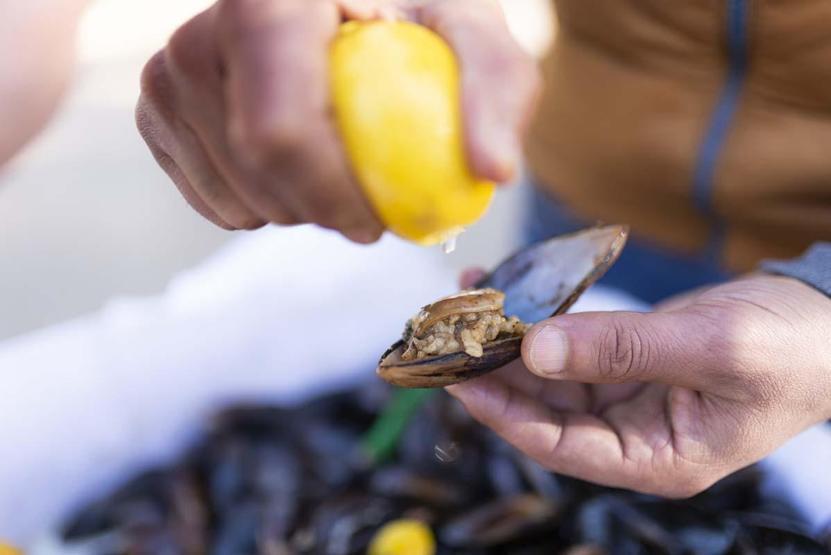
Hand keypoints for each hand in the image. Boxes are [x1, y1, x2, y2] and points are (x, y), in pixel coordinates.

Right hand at [136, 0, 538, 241]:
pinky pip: (213, 201)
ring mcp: (168, 75)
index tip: (381, 221)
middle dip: (323, 210)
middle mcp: (198, 34)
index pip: (278, 129)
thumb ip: (495, 89)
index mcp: (268, 3)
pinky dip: (265, 206)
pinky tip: (295, 168)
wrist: (343, 4)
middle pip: (254, 170)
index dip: (331, 195)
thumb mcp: (472, 34)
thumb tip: (493, 168)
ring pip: (234, 195)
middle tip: (369, 204)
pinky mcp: (158, 112)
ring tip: (335, 168)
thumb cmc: (407, 20)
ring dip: (299, 211)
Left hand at [447, 274, 830, 496]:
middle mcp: (633, 437)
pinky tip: (511, 292)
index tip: (460, 378)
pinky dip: (541, 324)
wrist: (826, 323)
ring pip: (552, 378)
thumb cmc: (788, 348)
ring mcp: (627, 400)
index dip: (505, 414)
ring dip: (511, 343)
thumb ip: (623, 349)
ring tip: (470, 301)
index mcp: (657, 459)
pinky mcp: (626, 365)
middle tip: (450, 333)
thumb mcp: (711, 347)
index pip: (560, 446)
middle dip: (497, 373)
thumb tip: (536, 349)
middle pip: (545, 412)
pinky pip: (571, 349)